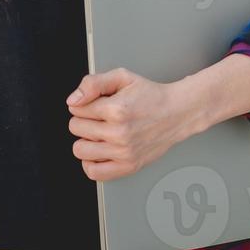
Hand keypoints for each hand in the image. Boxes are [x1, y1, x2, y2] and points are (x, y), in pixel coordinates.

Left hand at [66, 68, 196, 181]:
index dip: (83, 103)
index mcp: (116, 109)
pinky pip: (95, 172)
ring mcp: (124, 152)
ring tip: (98, 133)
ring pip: (80, 150)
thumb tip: (73, 100)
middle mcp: (119, 133)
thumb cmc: (150, 95)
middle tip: (99, 117)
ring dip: (85, 140)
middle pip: (75, 128)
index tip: (95, 103)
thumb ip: (93, 83)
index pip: (76, 109)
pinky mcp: (129, 166)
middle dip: (83, 119)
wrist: (177, 113)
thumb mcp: (122, 77)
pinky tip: (98, 151)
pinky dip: (90, 162)